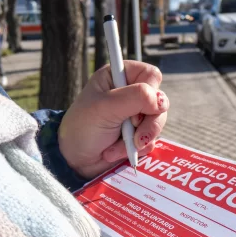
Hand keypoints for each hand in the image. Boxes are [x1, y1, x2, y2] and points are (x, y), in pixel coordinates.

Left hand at [59, 61, 169, 178]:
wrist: (73, 161)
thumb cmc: (82, 128)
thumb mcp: (106, 107)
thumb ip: (136, 98)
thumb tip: (162, 101)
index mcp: (119, 77)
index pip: (151, 75)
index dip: (150, 91)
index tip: (134, 108)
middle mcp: (130, 94)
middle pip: (161, 101)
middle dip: (147, 121)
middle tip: (132, 129)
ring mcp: (136, 116)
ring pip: (158, 123)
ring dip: (139, 139)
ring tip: (117, 147)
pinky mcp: (138, 136)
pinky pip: (151, 141)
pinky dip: (135, 150)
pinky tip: (114, 152)